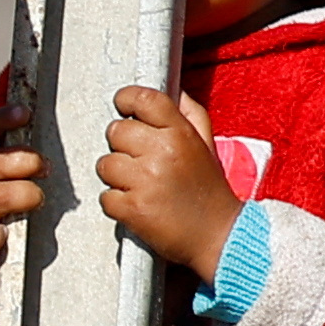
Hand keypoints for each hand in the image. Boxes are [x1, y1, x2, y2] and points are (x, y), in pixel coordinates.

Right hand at [0, 94, 44, 314]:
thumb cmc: (1, 216)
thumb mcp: (9, 184)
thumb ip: (28, 164)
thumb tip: (73, 139)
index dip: (0, 120)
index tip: (25, 112)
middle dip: (19, 160)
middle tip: (45, 166)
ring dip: (18, 194)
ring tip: (38, 198)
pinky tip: (4, 235)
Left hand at [94, 86, 239, 278]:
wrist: (219, 236)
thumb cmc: (209, 191)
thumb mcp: (207, 145)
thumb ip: (191, 114)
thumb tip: (174, 89)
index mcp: (180, 133)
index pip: (143, 99)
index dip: (126, 99)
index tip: (122, 106)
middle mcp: (162, 152)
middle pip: (116, 131)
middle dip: (122, 146)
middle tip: (140, 161)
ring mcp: (145, 181)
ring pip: (105, 164)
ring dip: (116, 176)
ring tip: (139, 185)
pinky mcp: (133, 208)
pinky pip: (105, 196)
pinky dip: (116, 203)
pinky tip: (137, 204)